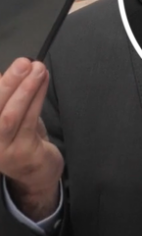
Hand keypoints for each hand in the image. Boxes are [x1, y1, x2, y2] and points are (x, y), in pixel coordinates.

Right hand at [0, 58, 63, 220]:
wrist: (37, 172)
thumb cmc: (21, 137)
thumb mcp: (8, 114)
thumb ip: (6, 95)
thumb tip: (8, 71)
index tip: (5, 68)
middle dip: (9, 82)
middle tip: (23, 63)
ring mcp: (2, 150)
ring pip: (11, 115)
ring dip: (26, 89)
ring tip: (38, 69)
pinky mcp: (21, 153)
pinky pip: (30, 121)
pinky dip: (37, 98)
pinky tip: (43, 83)